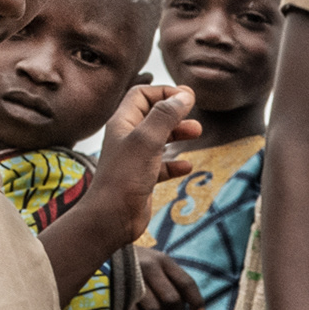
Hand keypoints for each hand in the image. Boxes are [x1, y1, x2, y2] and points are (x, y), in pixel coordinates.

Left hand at [93, 81, 197, 206]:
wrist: (111, 217)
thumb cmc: (125, 177)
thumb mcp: (147, 140)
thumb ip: (165, 116)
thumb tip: (184, 95)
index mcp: (123, 123)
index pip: (142, 95)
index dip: (164, 92)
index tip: (187, 98)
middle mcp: (127, 138)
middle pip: (152, 115)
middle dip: (175, 113)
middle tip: (195, 117)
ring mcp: (134, 159)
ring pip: (159, 139)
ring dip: (178, 134)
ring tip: (196, 134)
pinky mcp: (142, 179)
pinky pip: (161, 166)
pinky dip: (175, 163)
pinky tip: (186, 166)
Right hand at [123, 253, 203, 309]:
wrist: (102, 253)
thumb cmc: (135, 263)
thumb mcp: (154, 262)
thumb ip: (170, 278)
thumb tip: (191, 306)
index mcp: (162, 260)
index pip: (186, 283)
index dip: (196, 301)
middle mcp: (149, 267)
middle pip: (172, 299)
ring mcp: (132, 278)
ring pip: (155, 309)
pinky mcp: (117, 290)